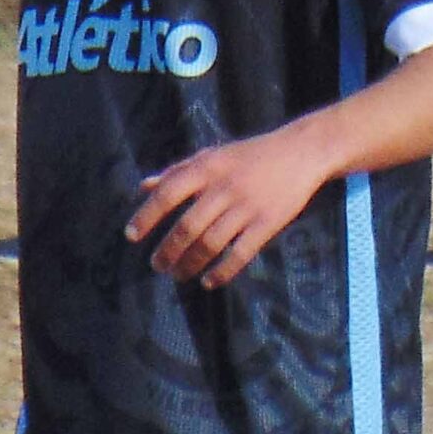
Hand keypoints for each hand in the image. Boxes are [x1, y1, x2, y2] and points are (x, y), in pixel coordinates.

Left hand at [124, 128, 334, 288]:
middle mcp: (224, 187)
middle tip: (157, 266)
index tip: (131, 236)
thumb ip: (177, 171)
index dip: (147, 216)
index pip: (168, 193)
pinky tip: (208, 282)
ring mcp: (247, 206)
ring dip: (190, 264)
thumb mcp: (212, 155)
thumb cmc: (249, 155)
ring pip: (211, 243)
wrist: (301, 152)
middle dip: (168, 250)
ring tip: (177, 275)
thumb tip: (143, 187)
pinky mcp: (268, 223)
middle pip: (188, 226)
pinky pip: (240, 253)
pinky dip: (222, 271)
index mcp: (206, 167)